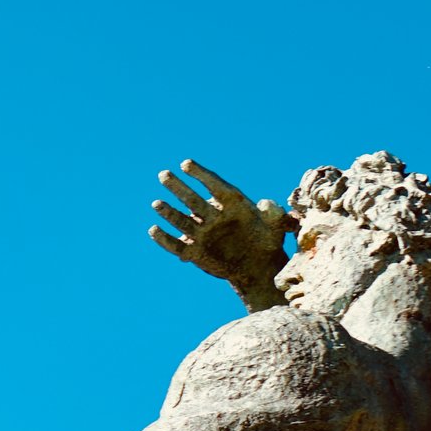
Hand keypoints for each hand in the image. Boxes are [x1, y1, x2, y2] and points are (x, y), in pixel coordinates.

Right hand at [147, 160, 289, 309]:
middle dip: (178, 187)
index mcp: (232, 204)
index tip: (186, 164)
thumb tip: (264, 203)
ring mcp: (203, 233)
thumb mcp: (276, 227)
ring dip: (169, 212)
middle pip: (192, 199)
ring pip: (182, 220)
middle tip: (164, 174)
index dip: (200, 174)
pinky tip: (153, 230)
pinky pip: (176, 245)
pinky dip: (165, 239)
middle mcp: (214, 216)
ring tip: (156, 203)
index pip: (214, 184)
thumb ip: (274, 214)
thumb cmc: (268, 242)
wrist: (258, 266)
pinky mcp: (195, 252)